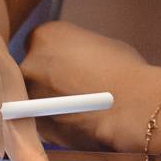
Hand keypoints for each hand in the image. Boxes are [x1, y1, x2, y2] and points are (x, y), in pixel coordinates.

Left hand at [19, 22, 160, 154]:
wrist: (132, 105)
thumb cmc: (124, 71)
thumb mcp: (99, 45)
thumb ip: (77, 51)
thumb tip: (75, 62)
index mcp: (44, 35)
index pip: (40, 44)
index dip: (55, 56)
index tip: (68, 65)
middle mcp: (29, 63)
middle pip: (31, 71)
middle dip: (47, 79)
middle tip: (71, 89)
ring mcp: (29, 96)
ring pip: (33, 99)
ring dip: (49, 104)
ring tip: (78, 109)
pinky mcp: (37, 125)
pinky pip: (42, 123)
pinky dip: (54, 124)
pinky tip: (77, 124)